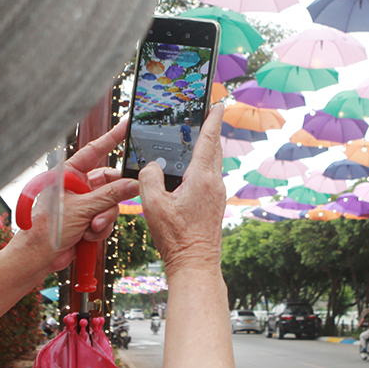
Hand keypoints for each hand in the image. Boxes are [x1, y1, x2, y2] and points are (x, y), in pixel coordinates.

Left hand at [9, 119, 137, 276]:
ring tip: (91, 227)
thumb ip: (110, 196)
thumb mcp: (82, 209)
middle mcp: (78, 186)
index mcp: (70, 174)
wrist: (39, 257)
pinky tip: (88, 235)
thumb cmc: (47, 229)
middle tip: (118, 201)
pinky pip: (107, 219)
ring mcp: (84, 204)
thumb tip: (133, 185)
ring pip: (111, 204)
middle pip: (110, 183)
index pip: (94, 151)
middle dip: (112, 198)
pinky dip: (100, 229)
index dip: (112, 138)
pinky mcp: (89, 220)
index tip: (127, 126)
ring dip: (104, 218)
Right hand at [140, 105, 224, 275]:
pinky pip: (208, 176)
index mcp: (202, 178)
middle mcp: (214, 184)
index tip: (218, 103)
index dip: (213, 119)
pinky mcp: (214, 205)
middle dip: (209, 130)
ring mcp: (216, 195)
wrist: (195, 264)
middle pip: (213, 149)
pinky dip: (201, 165)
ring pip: (212, 163)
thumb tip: (151, 167)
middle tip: (205, 114)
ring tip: (194, 137)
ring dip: (205, 148)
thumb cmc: (176, 238)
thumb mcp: (153, 205)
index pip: (209, 140)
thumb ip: (149, 178)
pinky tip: (188, 170)